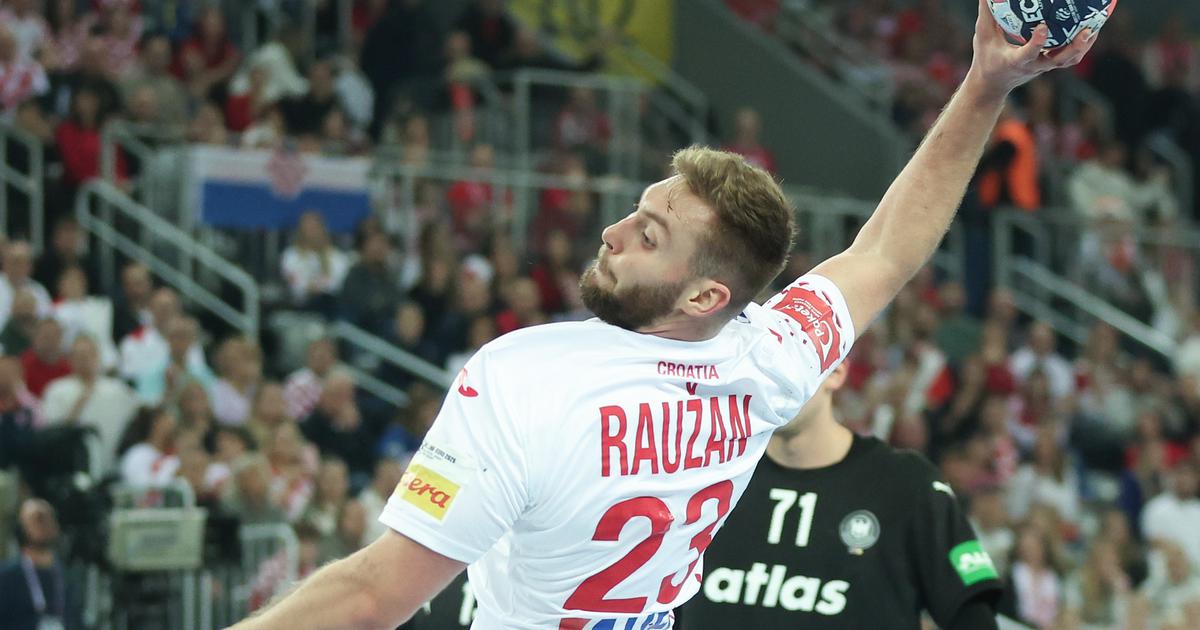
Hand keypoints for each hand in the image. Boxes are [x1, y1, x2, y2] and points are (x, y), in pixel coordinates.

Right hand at [966, 0, 1098, 98]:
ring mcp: (1044, 67)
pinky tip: (1090, 28)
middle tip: (1087, 30)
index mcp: (1015, 61)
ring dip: (1083, 46)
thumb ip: (987, 14)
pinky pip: (1070, 57)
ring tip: (1094, 27)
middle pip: (1058, 60)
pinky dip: (1082, 45)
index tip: (1043, 27)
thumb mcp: (983, 36)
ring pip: (1068, 60)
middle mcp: (1033, 66)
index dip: (1037, 42)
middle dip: (1074, 47)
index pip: (1028, 54)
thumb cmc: (987, 57)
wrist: (993, 84)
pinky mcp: (1050, 65)